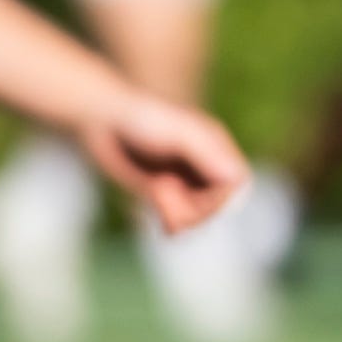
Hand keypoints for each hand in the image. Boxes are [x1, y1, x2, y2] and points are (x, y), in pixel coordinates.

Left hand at [76, 93, 249, 232]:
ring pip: (201, 214)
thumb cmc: (141, 118)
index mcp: (215, 145)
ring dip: (182, 217)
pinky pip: (182, 217)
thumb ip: (208, 153)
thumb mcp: (179, 133)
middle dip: (196, 210)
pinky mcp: (165, 189)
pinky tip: (163, 224)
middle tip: (162, 195)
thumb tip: (240, 182)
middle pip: (220, 203)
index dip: (219, 198)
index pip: (236, 183)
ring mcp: (185, 177)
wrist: (101, 118)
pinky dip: (175, 223)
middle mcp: (205, 162)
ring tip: (157, 197)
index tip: (190, 196)